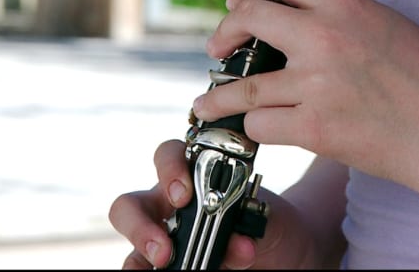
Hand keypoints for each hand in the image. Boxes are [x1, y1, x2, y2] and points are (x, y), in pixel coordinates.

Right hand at [108, 139, 321, 269]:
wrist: (288, 253)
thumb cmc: (271, 223)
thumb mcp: (268, 217)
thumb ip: (250, 222)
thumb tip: (238, 244)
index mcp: (192, 177)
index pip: (167, 157)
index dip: (169, 170)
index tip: (183, 195)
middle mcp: (169, 208)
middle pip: (129, 206)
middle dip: (139, 226)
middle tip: (164, 249)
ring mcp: (165, 241)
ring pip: (132, 248)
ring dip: (140, 260)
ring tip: (163, 267)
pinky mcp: (169, 270)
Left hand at [187, 0, 418, 186]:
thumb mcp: (383, 17)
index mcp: (342, 4)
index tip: (236, 0)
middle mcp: (323, 38)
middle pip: (247, 18)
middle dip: (224, 33)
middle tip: (218, 47)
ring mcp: (316, 84)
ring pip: (242, 84)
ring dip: (218, 95)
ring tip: (207, 102)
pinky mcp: (314, 128)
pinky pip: (261, 124)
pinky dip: (254, 127)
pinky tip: (255, 128)